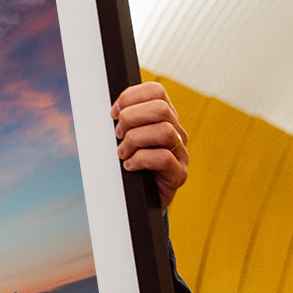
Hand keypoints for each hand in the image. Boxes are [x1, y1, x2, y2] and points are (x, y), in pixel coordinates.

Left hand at [111, 81, 188, 209]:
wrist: (141, 201)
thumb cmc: (131, 165)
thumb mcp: (125, 138)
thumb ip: (123, 121)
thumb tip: (111, 111)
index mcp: (164, 118)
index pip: (155, 91)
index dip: (130, 97)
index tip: (113, 113)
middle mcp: (177, 132)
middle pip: (161, 108)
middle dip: (131, 118)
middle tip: (118, 135)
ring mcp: (181, 153)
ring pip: (164, 131)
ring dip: (135, 140)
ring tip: (123, 152)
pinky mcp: (179, 174)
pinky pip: (164, 158)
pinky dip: (140, 160)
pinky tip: (129, 166)